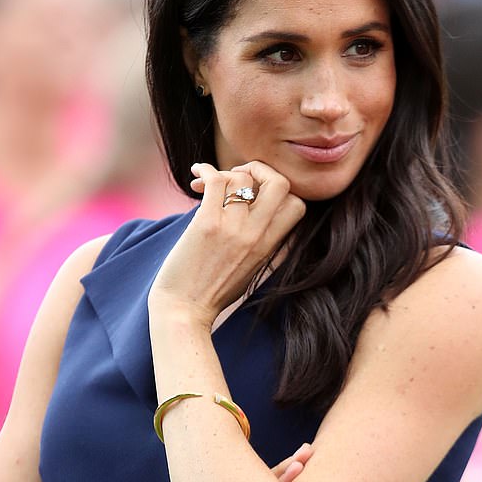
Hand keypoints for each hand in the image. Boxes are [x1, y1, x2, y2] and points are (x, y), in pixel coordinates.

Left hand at [148, 161, 305, 328]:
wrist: (184, 311)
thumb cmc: (211, 292)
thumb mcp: (250, 269)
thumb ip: (260, 243)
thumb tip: (256, 212)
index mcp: (269, 247)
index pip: (298, 205)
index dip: (280, 190)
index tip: (257, 193)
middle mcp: (256, 236)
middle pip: (280, 183)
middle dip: (261, 169)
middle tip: (239, 178)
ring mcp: (233, 229)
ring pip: (242, 178)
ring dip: (224, 173)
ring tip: (207, 183)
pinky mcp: (206, 224)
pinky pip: (215, 181)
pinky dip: (204, 171)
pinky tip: (196, 175)